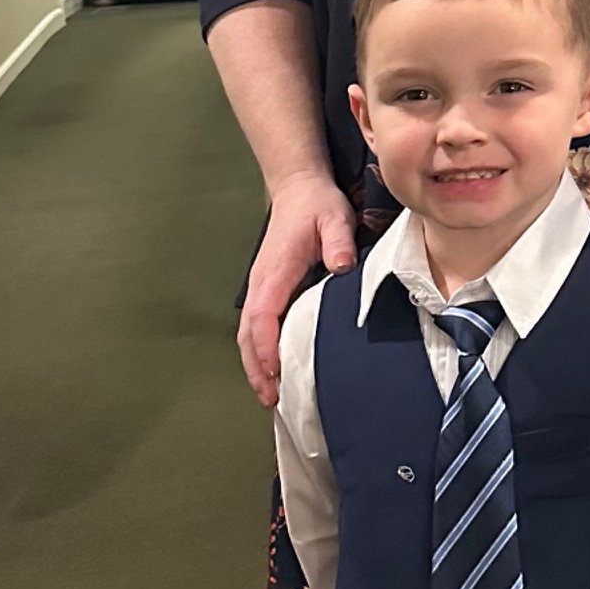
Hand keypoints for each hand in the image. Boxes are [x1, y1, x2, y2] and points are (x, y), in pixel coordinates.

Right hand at [239, 170, 356, 406]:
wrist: (299, 189)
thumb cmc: (317, 206)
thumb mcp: (335, 217)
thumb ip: (338, 241)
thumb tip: (341, 266)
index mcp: (275, 272)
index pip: (263, 314)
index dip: (266, 345)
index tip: (274, 371)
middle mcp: (261, 284)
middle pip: (248, 333)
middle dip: (256, 368)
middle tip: (272, 400)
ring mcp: (261, 288)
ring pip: (248, 334)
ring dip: (255, 364)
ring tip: (270, 396)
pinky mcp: (268, 290)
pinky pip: (257, 327)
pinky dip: (259, 352)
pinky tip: (273, 369)